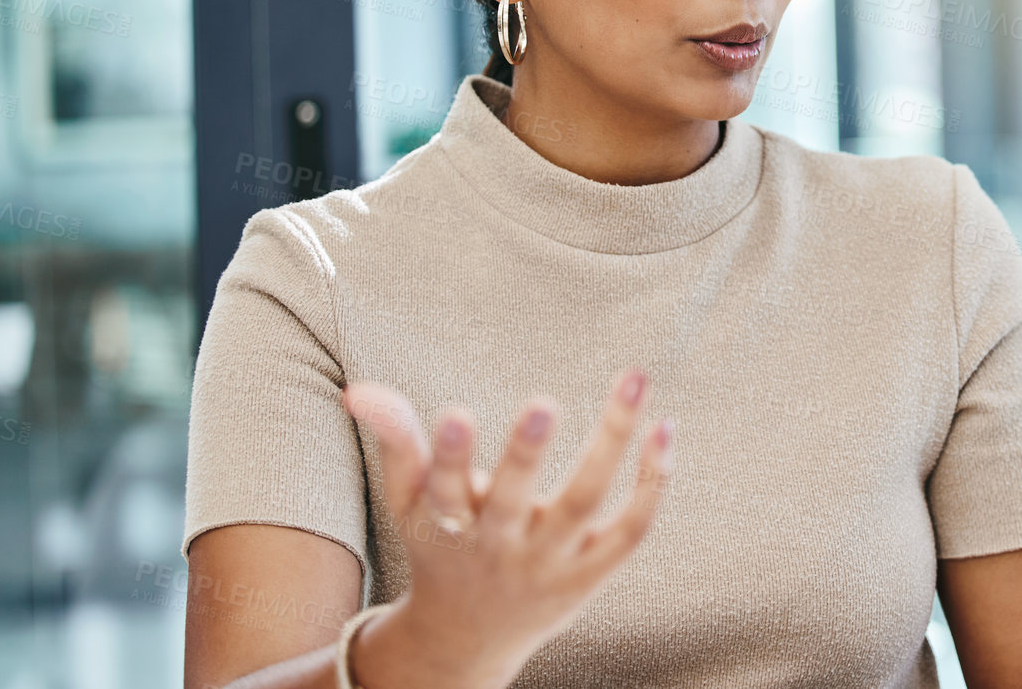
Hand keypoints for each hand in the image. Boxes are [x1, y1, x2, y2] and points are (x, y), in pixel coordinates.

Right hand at [341, 368, 672, 687]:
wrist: (469, 639)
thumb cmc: (442, 548)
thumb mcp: (409, 502)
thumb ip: (396, 442)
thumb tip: (358, 390)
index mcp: (449, 526)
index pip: (445, 492)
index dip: (450, 458)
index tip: (457, 414)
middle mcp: (501, 546)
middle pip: (516, 501)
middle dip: (525, 455)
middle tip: (542, 403)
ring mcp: (551, 561)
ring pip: (585, 502)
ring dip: (612, 443)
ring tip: (632, 381)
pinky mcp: (592, 572)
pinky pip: (630, 529)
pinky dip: (650, 484)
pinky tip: (663, 430)